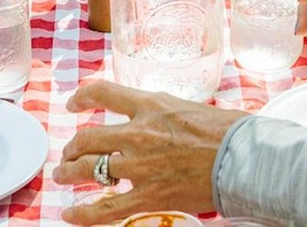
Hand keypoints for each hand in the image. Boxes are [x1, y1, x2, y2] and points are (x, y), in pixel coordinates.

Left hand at [52, 82, 248, 225]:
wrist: (244, 159)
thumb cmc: (225, 130)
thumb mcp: (185, 106)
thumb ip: (160, 111)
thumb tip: (152, 115)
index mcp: (149, 105)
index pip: (103, 92)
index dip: (82, 97)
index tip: (74, 104)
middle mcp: (137, 133)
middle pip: (88, 137)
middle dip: (72, 146)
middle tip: (68, 152)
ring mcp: (140, 166)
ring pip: (88, 169)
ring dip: (70, 173)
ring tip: (63, 175)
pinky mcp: (148, 196)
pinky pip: (106, 208)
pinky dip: (83, 214)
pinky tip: (70, 214)